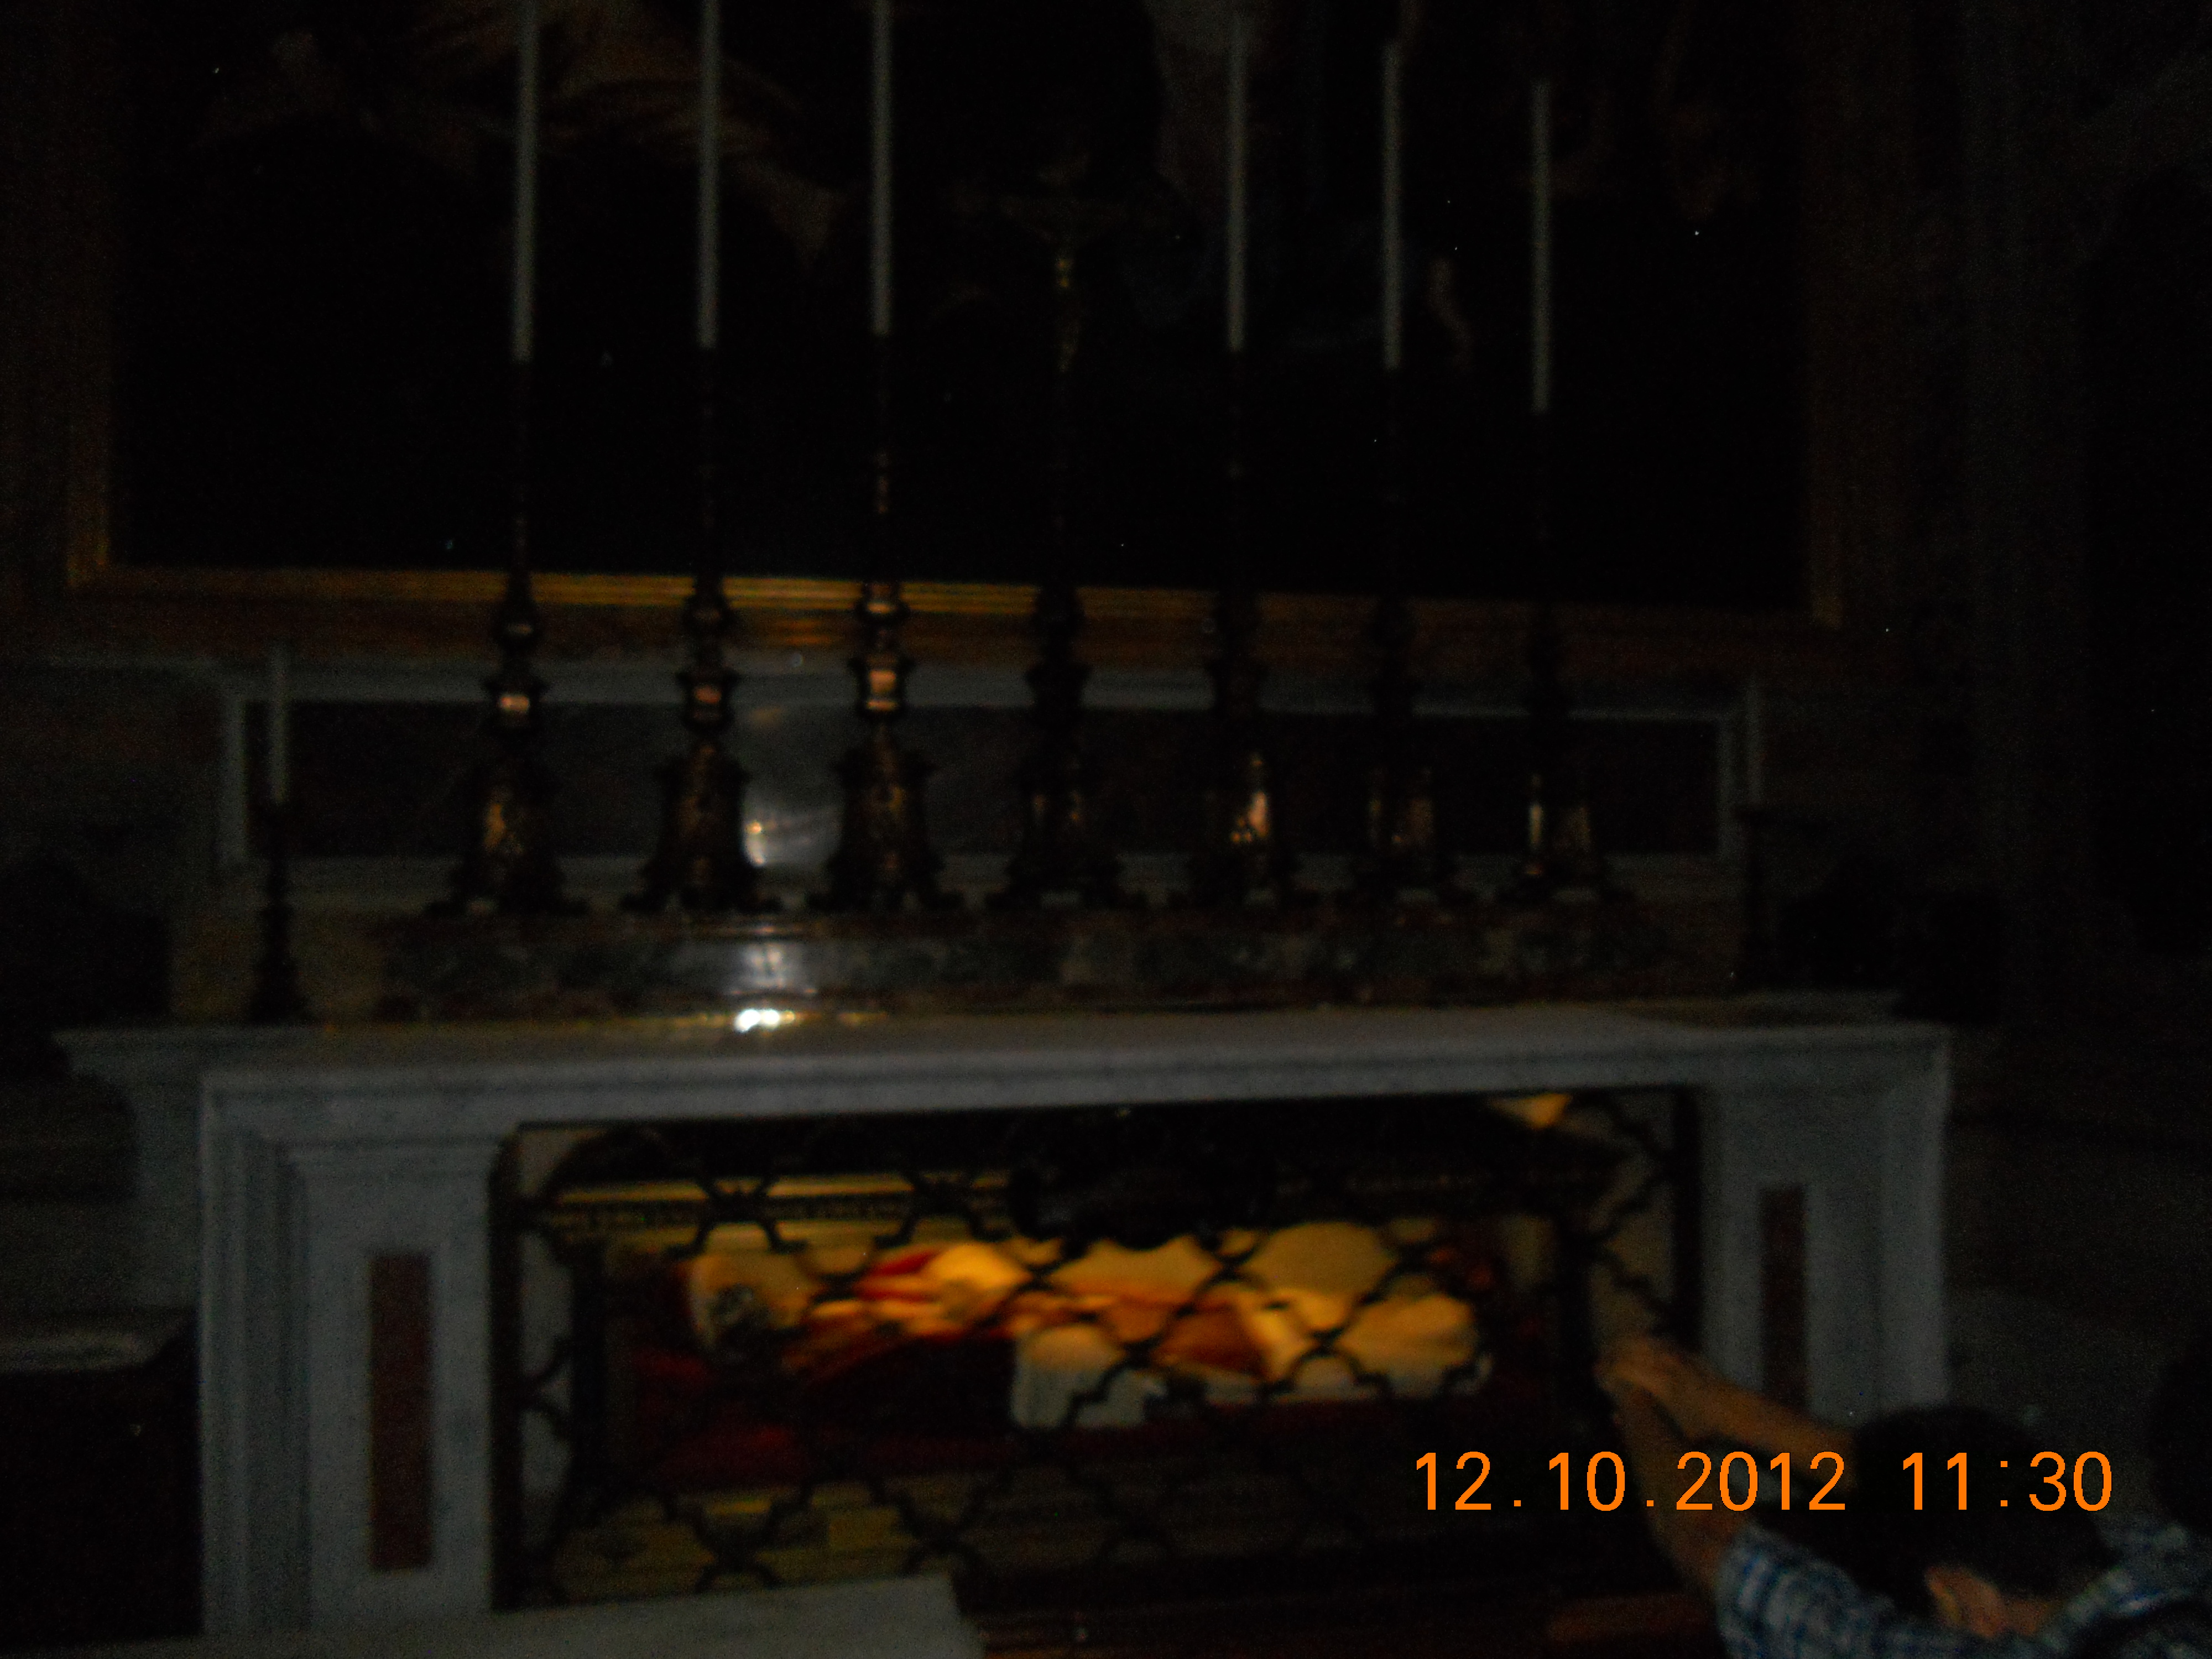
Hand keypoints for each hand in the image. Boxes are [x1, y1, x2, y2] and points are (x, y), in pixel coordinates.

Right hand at [1597, 1334, 1724, 1439]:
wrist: (1733, 1409)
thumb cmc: (1701, 1427)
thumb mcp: (1671, 1434)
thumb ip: (1641, 1426)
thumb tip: (1614, 1417)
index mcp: (1660, 1383)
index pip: (1622, 1368)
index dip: (1605, 1370)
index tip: (1596, 1374)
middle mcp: (1665, 1364)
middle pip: (1627, 1349)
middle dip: (1609, 1354)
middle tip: (1599, 1362)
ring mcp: (1675, 1354)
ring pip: (1640, 1339)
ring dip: (1622, 1343)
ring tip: (1610, 1350)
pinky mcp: (1683, 1350)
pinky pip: (1655, 1339)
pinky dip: (1640, 1340)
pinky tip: (1633, 1345)